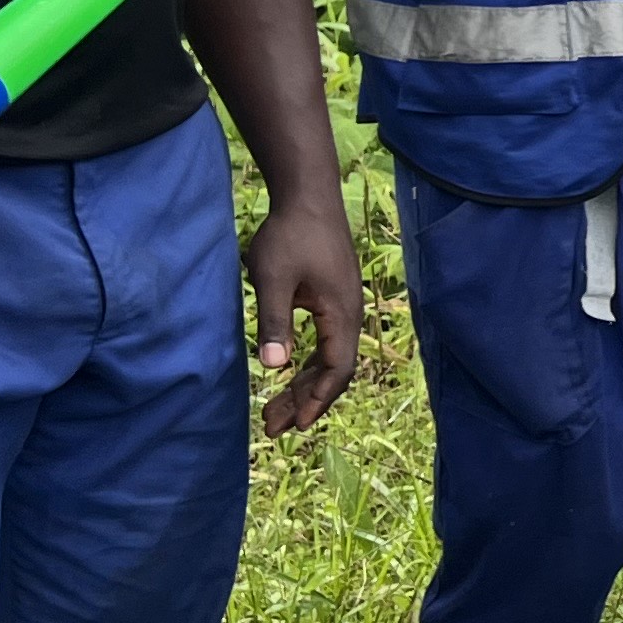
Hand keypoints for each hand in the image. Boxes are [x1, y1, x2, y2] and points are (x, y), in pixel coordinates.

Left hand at [244, 193, 364, 434]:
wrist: (308, 196)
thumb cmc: (289, 235)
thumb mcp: (273, 279)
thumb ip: (274, 322)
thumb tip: (273, 368)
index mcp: (341, 313)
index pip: (337, 369)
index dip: (317, 399)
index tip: (295, 424)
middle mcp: (349, 314)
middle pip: (333, 370)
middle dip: (305, 400)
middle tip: (273, 427)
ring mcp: (343, 306)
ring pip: (329, 357)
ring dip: (304, 385)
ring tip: (274, 408)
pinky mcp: (333, 298)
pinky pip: (326, 342)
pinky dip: (307, 364)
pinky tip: (287, 372)